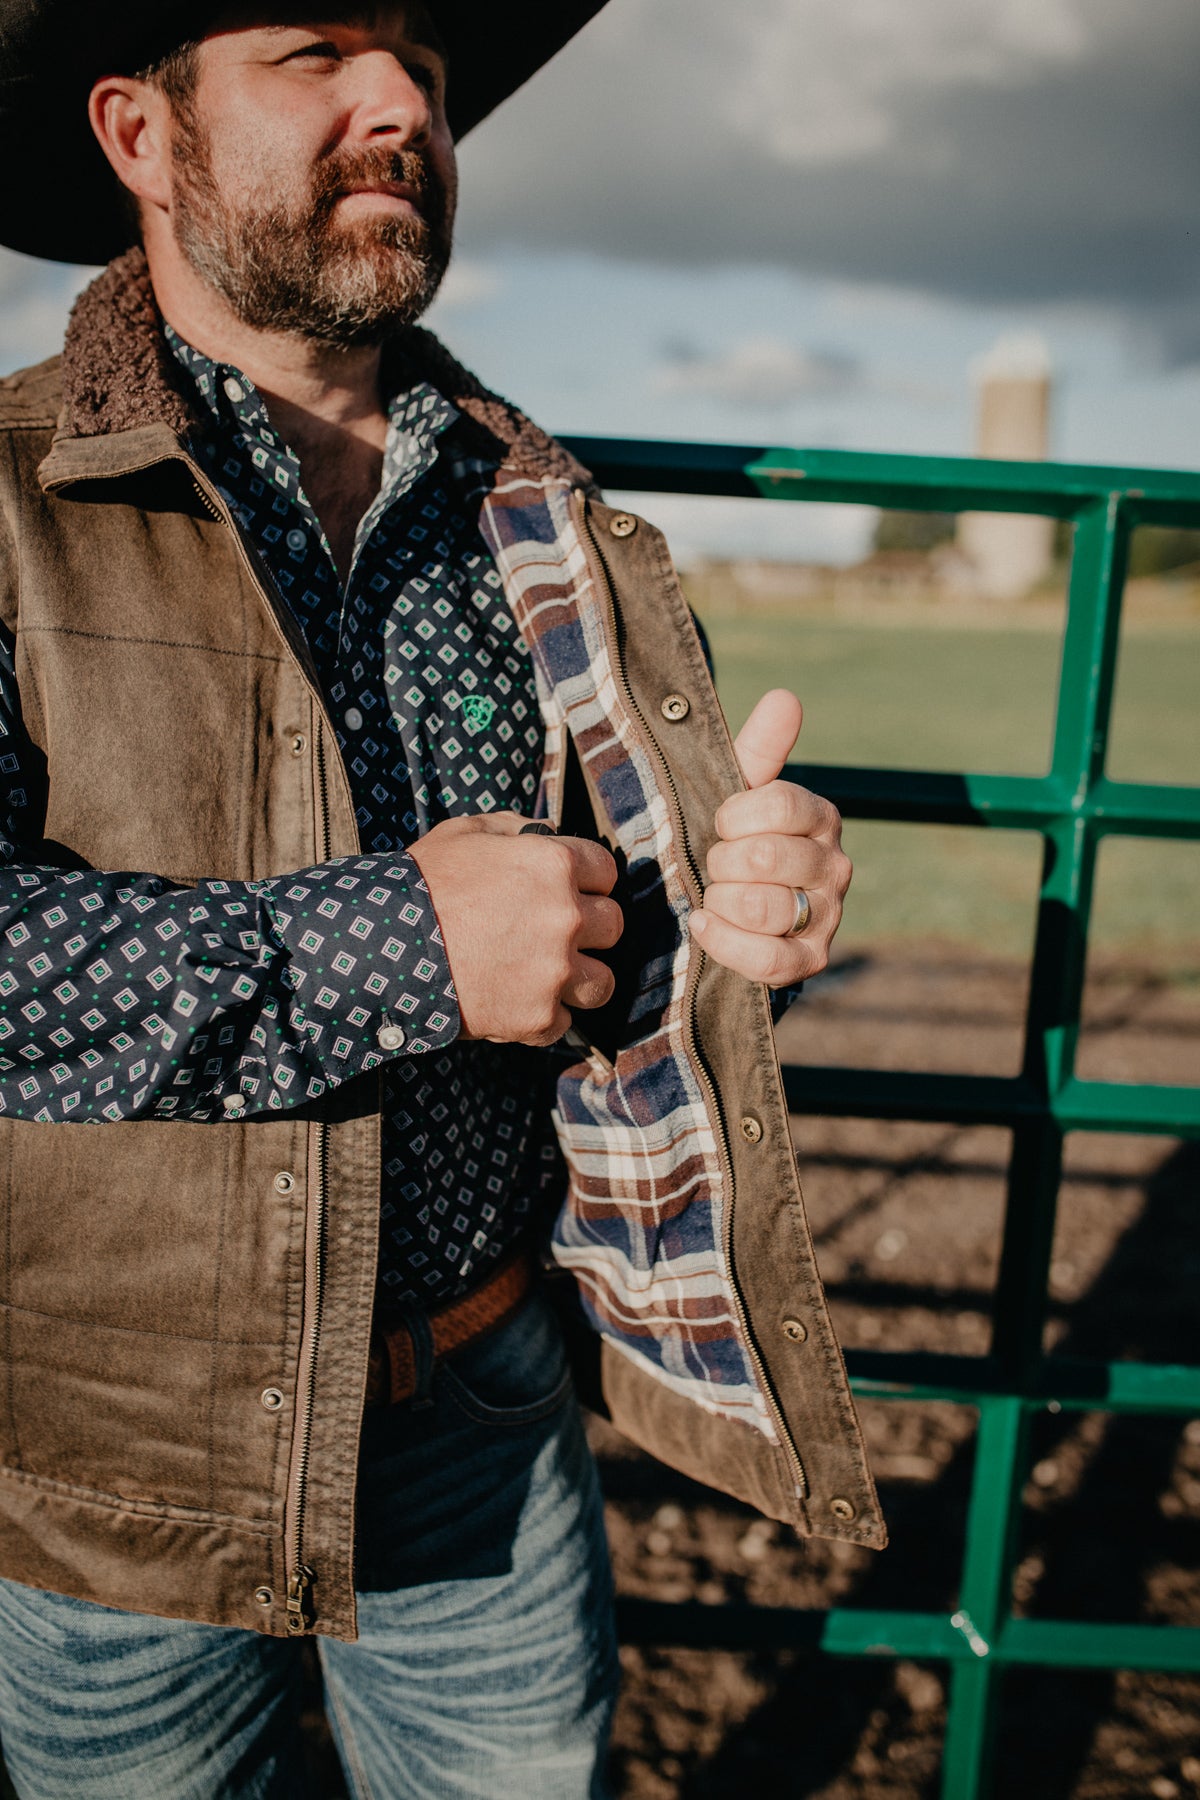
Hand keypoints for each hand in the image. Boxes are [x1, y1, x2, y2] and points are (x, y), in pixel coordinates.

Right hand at [409, 815, 621, 1045]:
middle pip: (612, 926)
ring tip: (549, 976)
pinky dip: (541, 1016)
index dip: (587, 880)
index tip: (570, 891)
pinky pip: (561, 1021)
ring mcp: (555, 971)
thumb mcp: (465, 833)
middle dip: (587, 928)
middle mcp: (567, 917)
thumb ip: (517, 827)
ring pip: (602, 982)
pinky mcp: (538, 1016)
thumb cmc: (422, 884)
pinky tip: (513, 1001)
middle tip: (553, 933)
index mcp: (555, 865)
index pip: (606, 872)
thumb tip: (548, 832)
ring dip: (580, 979)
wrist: (383, 948)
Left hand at [688, 688, 850, 985]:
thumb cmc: (735, 840)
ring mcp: (828, 915)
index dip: (734, 816)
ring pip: (765, 908)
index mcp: (821, 817)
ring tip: (715, 896)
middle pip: (765, 858)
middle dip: (721, 863)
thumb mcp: (739, 792)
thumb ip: (760, 748)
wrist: (734, 907)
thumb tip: (785, 697)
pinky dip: (725, 943)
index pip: (780, 805)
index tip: (719, 824)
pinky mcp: (812, 960)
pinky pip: (769, 959)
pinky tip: (704, 924)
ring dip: (722, 902)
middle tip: (715, 865)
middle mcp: (836, 865)